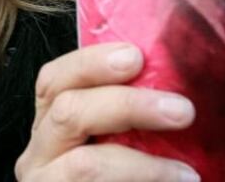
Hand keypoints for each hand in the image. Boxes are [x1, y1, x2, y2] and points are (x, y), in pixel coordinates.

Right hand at [15, 42, 198, 181]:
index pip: (54, 80)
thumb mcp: (118, 142)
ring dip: (143, 165)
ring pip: (84, 165)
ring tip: (187, 172)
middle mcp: (38, 155)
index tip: (137, 55)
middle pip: (67, 112)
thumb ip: (130, 120)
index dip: (91, 62)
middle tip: (182, 110)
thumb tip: (180, 88)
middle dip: (127, 104)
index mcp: (51, 125)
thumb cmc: (121, 178)